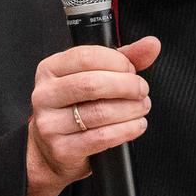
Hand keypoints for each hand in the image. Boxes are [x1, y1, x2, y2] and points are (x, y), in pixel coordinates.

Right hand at [25, 35, 160, 195]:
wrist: (53, 151)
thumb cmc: (76, 108)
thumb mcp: (93, 77)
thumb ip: (122, 59)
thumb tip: (152, 44)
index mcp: (49, 69)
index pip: (86, 57)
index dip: (117, 62)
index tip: (132, 70)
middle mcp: (44, 95)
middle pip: (92, 84)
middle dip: (126, 86)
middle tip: (142, 90)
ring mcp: (50, 124)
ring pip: (99, 112)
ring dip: (130, 109)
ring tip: (142, 107)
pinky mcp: (62, 149)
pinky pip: (102, 137)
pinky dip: (126, 130)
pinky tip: (137, 125)